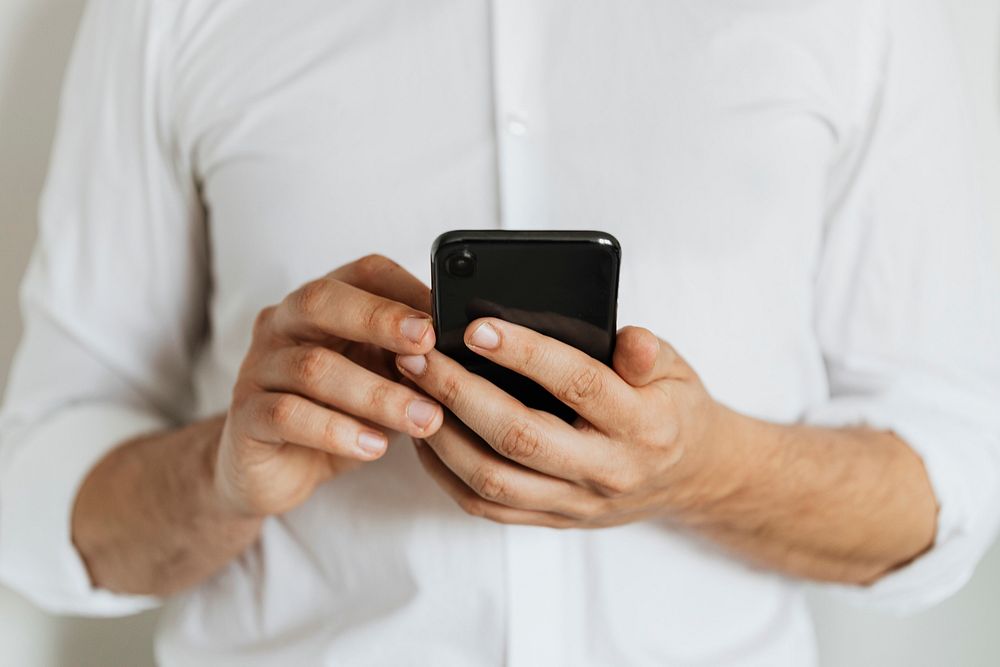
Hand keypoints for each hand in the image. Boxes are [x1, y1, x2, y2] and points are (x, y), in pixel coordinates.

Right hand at [215, 255, 444, 516]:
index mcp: (321, 305)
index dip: (406, 288)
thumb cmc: (336, 413)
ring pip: (313, 366)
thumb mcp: (380, 379)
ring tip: (425, 418)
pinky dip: (337, 430)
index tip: (447, 315)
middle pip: (322, 301)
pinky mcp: (245, 416)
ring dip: (377, 393)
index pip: (362, 273)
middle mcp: (282, 325)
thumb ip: (410, 360)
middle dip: (380, 319)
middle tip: (428, 344)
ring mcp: (258, 368)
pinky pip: (288, 415)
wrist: (272, 469)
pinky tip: (375, 446)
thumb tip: (468, 351)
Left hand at [396, 319, 724, 527]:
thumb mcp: (676, 370)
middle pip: (519, 436)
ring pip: (493, 478)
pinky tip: (426, 432)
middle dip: (458, 392)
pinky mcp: (553, 519)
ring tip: (410, 389)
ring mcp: (576, 502)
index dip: (525, 354)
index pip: (578, 384)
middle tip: (417, 354)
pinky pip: (488, 505)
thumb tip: (629, 337)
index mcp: (642, 424)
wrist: (691, 479)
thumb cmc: (672, 410)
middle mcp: (606, 469)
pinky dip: (446, 471)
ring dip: (441, 433)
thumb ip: (647, 352)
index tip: (476, 327)